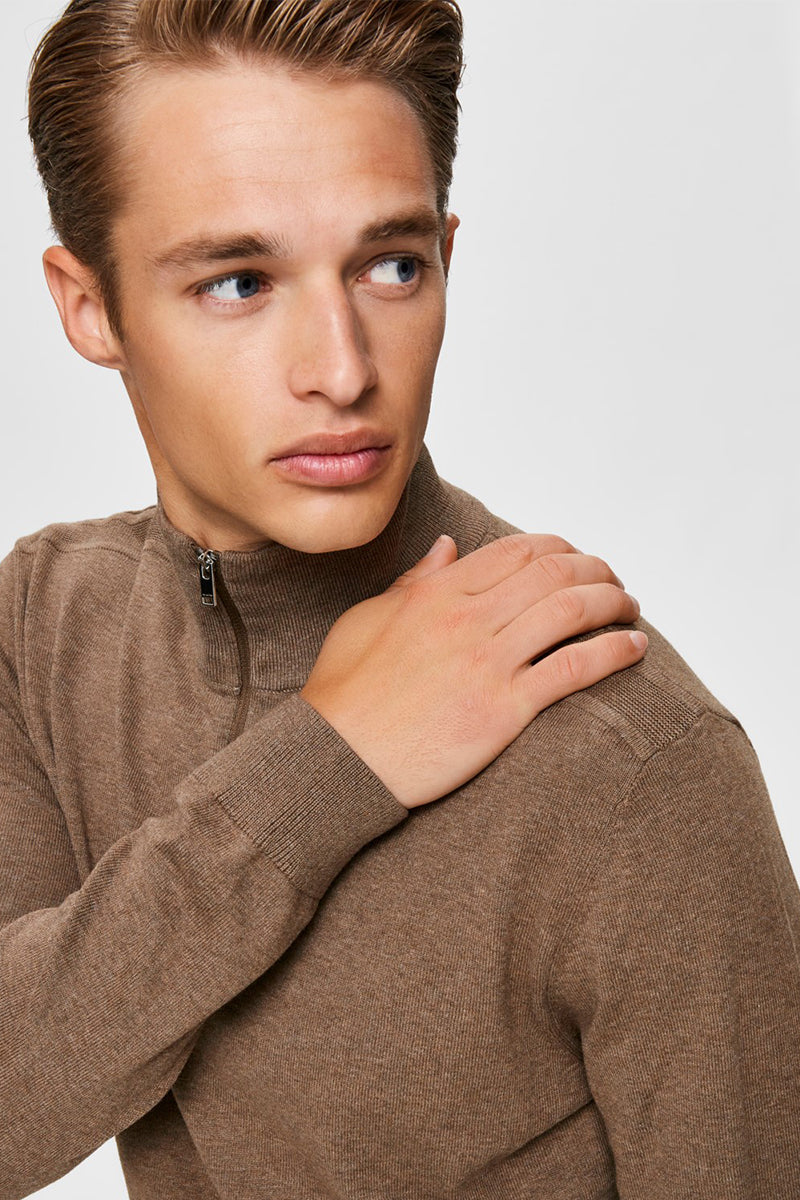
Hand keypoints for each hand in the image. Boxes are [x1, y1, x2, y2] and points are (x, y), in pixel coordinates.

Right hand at [301, 533, 645, 808]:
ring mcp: (487, 663)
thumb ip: (414, 580)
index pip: (517, 550)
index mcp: (436, 592)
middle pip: (553, 572)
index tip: (576, 557)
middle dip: (595, 569)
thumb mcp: (368, 618)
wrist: (337, 759)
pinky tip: (633, 648)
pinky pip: (574, 668)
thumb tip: (448, 546)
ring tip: (630, 608)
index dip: (558, 547)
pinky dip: (613, 652)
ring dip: (613, 602)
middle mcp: (466, 618)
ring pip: (571, 611)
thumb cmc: (344, 694)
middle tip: (613, 581)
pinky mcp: (503, 709)